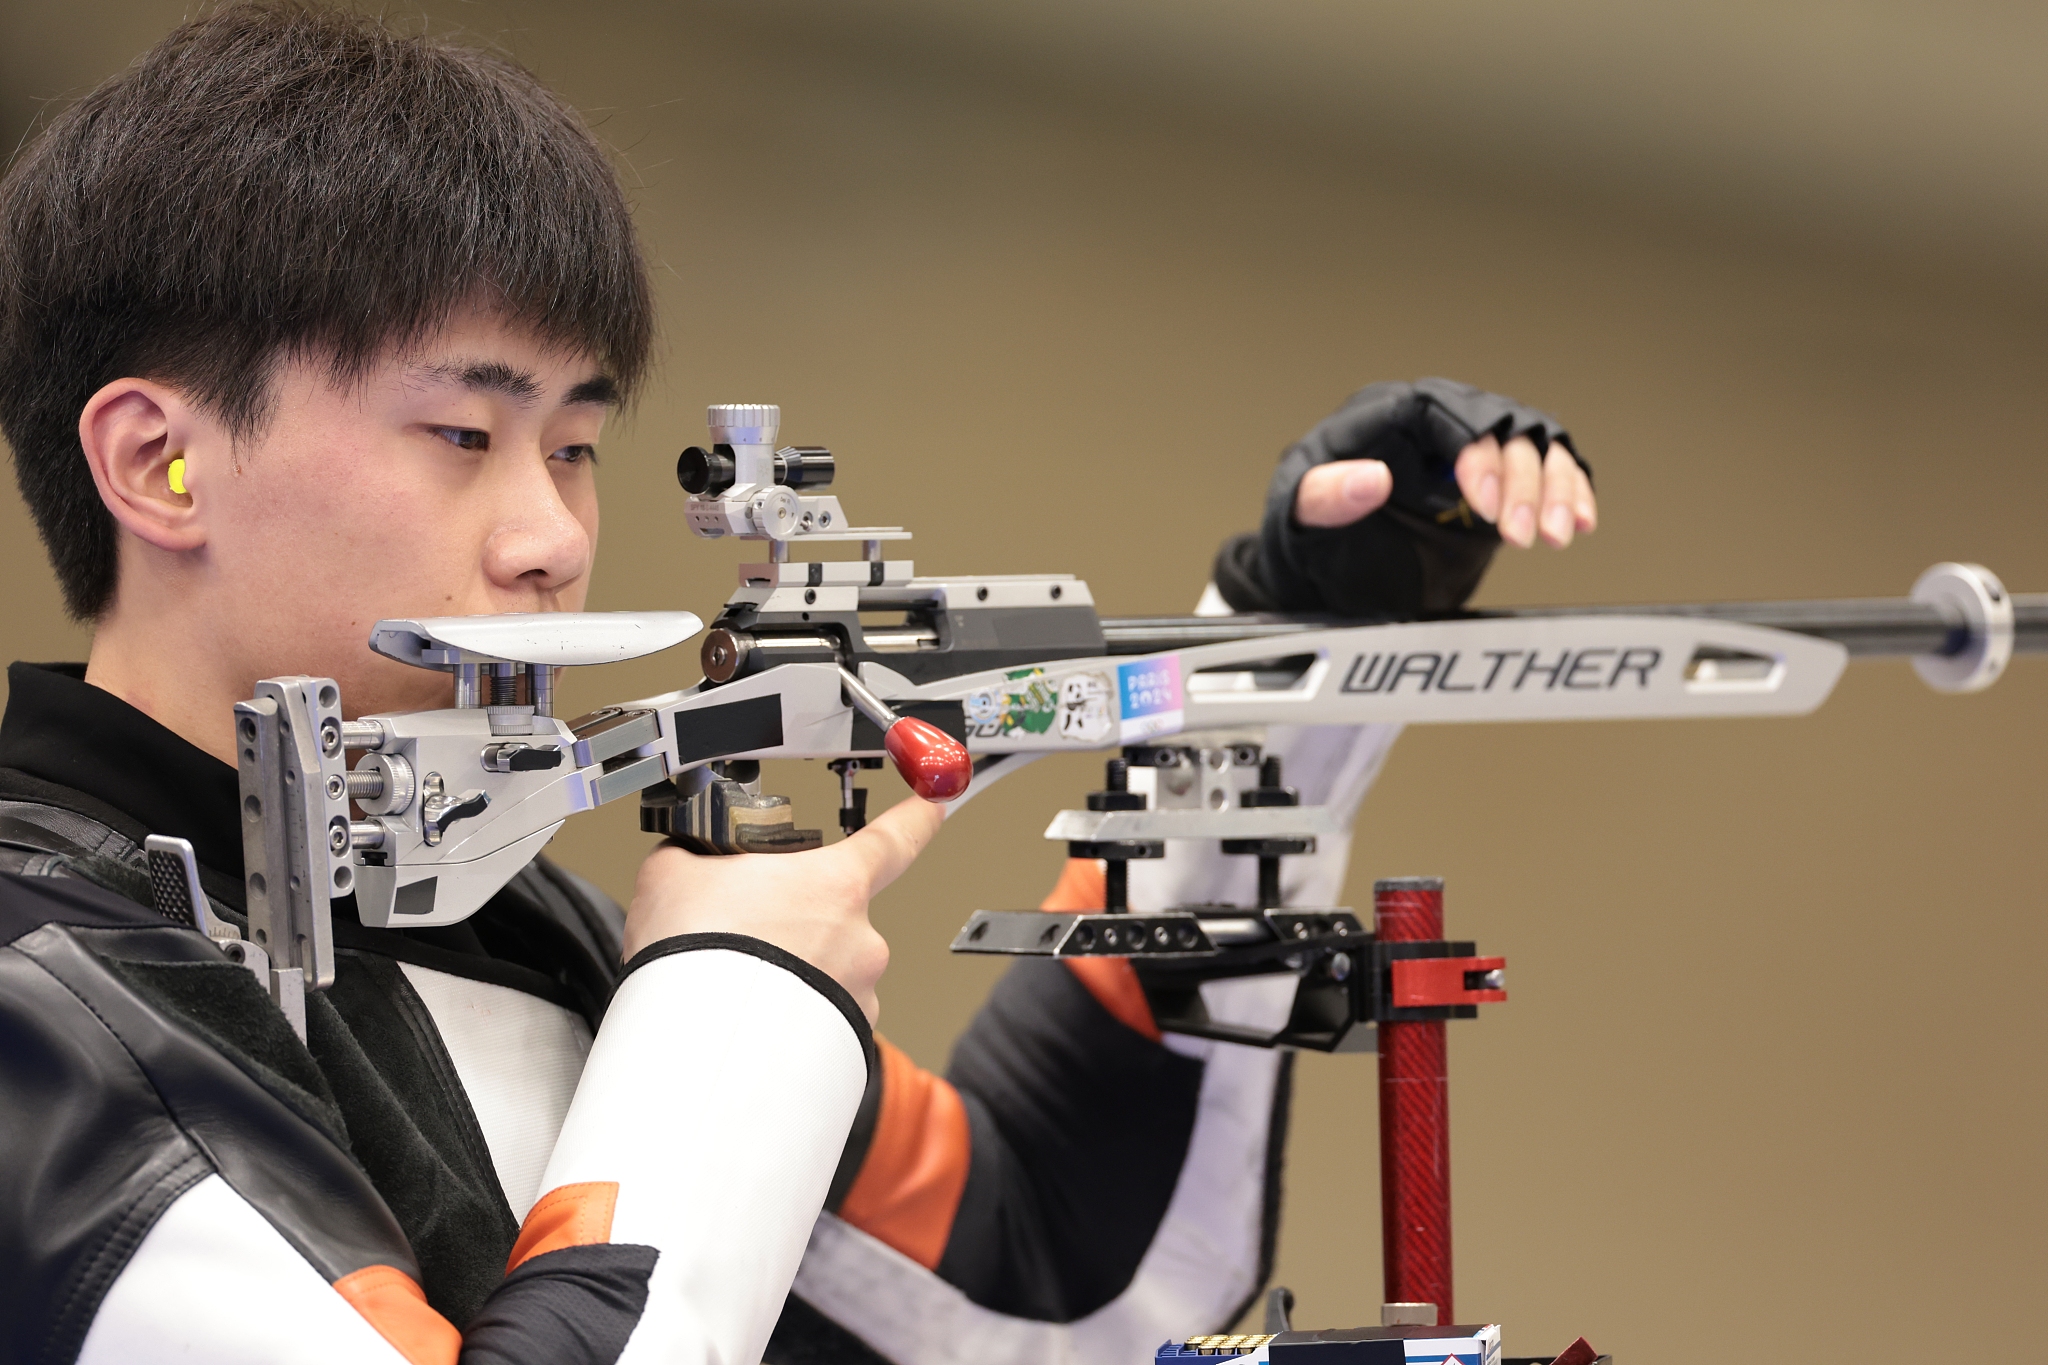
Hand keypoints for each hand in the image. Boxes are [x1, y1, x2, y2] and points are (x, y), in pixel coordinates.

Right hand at [623, 795, 944, 1022]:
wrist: (693, 1046)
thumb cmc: (692, 958)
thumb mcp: (677, 874)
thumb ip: (702, 854)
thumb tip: (693, 855)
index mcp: (836, 885)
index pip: (898, 837)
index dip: (917, 816)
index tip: (932, 803)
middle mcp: (862, 940)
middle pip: (840, 915)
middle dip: (798, 921)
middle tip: (746, 932)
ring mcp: (858, 996)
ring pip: (829, 971)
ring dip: (795, 973)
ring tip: (738, 980)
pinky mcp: (844, 1043)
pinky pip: (822, 1018)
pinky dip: (792, 1014)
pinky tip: (749, 1014)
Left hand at [1294, 434, 1596, 548]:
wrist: (1322, 564)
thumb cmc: (1306, 530)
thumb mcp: (1299, 517)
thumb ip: (1326, 497)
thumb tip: (1370, 479)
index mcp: (1382, 417)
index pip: (1438, 410)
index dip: (1471, 447)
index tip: (1482, 501)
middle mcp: (1432, 425)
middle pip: (1495, 423)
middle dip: (1519, 477)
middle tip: (1520, 534)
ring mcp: (1467, 451)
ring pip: (1530, 443)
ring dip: (1553, 487)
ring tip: (1555, 537)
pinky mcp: (1494, 480)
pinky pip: (1545, 468)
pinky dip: (1568, 491)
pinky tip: (1578, 522)